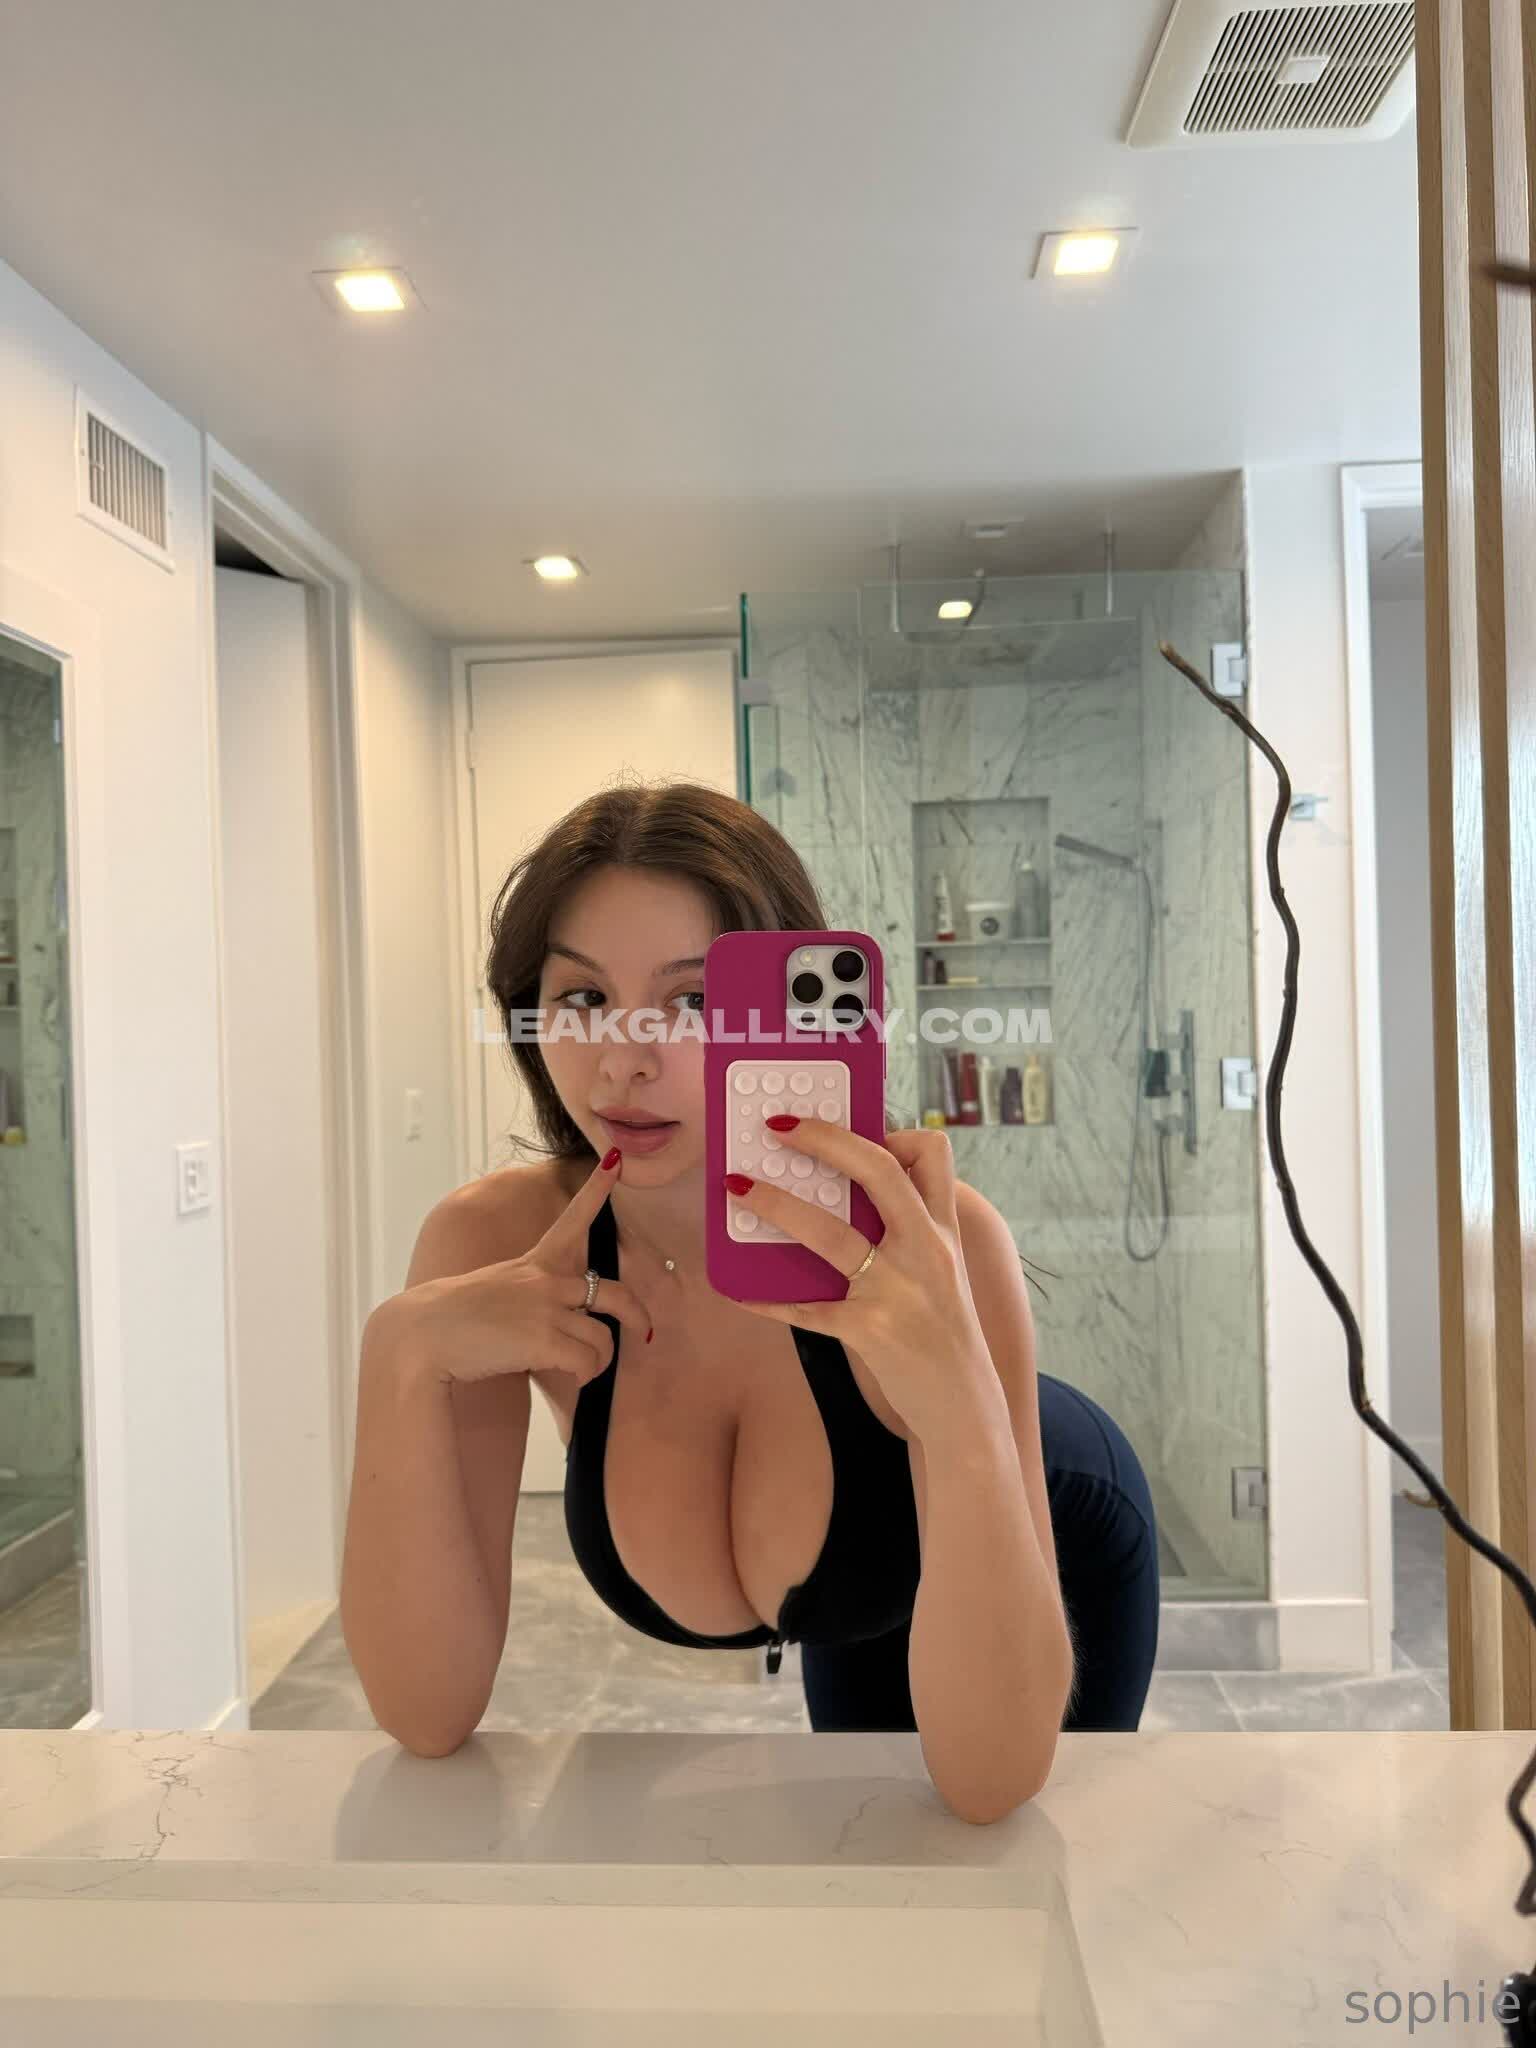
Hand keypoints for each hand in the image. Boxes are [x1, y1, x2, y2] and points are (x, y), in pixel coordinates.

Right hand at [385, 1150, 653, 1387]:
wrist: (424, 1334)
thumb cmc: (454, 1319)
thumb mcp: (495, 1290)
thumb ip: (528, 1298)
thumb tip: (556, 1328)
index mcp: (534, 1263)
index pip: (573, 1220)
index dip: (597, 1190)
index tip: (615, 1161)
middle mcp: (547, 1281)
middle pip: (615, 1293)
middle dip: (638, 1315)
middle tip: (643, 1333)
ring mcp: (548, 1309)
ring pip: (603, 1340)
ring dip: (597, 1363)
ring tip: (581, 1374)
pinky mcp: (545, 1339)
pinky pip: (587, 1363)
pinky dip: (585, 1378)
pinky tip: (572, 1382)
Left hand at [716, 1117, 998, 1444]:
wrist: (965, 1409)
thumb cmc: (945, 1336)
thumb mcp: (944, 1273)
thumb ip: (908, 1235)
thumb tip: (837, 1200)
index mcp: (945, 1230)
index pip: (932, 1154)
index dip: (893, 1131)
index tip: (856, 1130)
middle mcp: (927, 1251)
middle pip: (878, 1171)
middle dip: (824, 1140)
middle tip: (777, 1127)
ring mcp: (899, 1290)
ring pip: (829, 1232)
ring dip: (776, 1204)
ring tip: (737, 1188)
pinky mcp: (871, 1331)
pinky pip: (806, 1307)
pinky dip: (767, 1298)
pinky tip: (739, 1292)